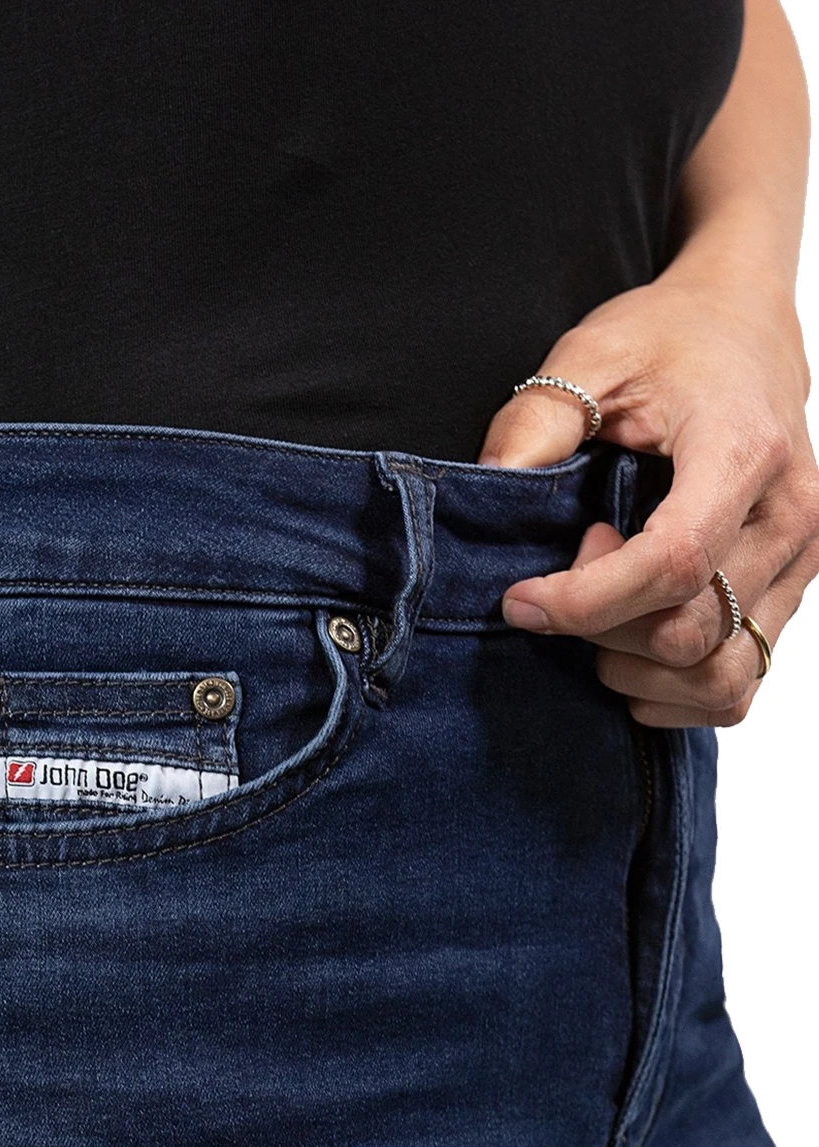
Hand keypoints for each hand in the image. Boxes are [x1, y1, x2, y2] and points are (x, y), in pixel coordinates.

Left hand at [479, 259, 818, 726]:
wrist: (744, 327)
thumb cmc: (669, 340)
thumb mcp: (588, 356)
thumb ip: (535, 421)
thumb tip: (489, 491)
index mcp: (745, 450)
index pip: (673, 563)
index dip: (585, 601)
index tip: (520, 600)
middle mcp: (792, 515)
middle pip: (689, 632)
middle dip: (604, 626)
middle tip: (575, 563)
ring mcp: (802, 562)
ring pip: (717, 676)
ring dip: (638, 666)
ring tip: (608, 602)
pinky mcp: (792, 593)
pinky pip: (736, 687)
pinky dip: (673, 690)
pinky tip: (633, 640)